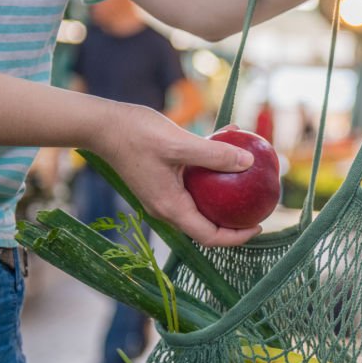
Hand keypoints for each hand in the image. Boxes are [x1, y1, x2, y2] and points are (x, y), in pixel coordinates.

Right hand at [93, 105, 261, 246]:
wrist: (103, 125)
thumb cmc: (137, 134)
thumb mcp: (180, 144)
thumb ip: (214, 155)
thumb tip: (249, 163)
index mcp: (170, 207)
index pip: (209, 236)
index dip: (236, 237)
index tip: (259, 226)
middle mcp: (167, 206)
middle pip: (207, 224)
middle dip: (234, 219)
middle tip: (257, 206)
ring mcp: (163, 193)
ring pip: (201, 202)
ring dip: (224, 192)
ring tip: (248, 177)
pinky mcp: (162, 179)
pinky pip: (193, 181)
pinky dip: (211, 168)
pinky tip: (227, 141)